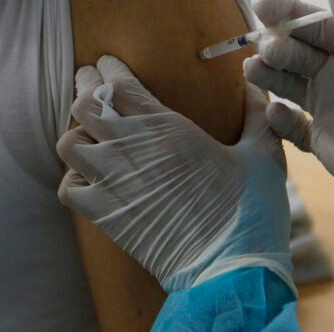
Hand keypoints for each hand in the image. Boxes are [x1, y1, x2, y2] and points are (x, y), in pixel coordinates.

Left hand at [57, 56, 294, 293]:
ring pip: (68, 142)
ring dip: (78, 133)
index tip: (108, 63)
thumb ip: (256, 113)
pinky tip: (92, 175)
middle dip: (85, 89)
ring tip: (94, 133)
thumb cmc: (251, 210)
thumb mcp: (264, 154)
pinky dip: (74, 177)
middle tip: (92, 86)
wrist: (231, 269)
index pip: (118, 83)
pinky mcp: (106, 216)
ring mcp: (114, 183)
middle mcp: (133, 149)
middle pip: (83, 103)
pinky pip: (68, 186)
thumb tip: (253, 86)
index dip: (108, 68)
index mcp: (169, 128)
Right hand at [245, 0, 333, 231]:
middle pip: (297, 51)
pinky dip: (279, 120)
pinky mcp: (324, 141)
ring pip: (288, 84)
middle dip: (277, 45)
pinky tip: (277, 113)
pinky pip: (291, 127)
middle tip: (268, 49)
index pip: (320, 22)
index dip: (289, 12)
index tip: (262, 4)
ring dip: (269, 76)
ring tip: (254, 70)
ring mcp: (332, 106)